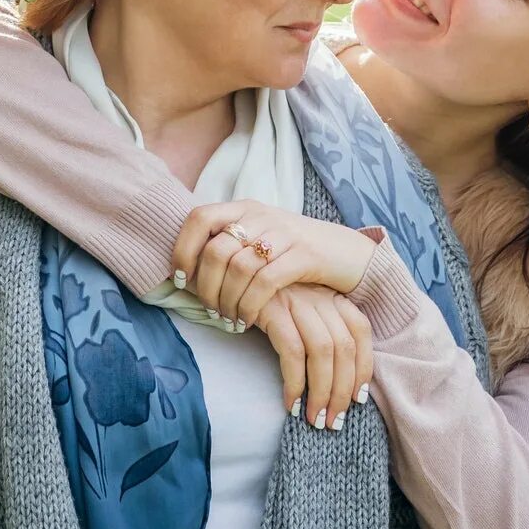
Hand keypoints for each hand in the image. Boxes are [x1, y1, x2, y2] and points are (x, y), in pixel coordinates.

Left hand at [173, 199, 378, 328]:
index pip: (200, 217)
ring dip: (227, 301)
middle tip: (210, 310)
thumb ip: (229, 246)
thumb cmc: (295, 254)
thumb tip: (187, 272)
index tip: (180, 279)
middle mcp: (261, 215)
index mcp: (245, 208)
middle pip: (216, 250)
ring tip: (229, 319)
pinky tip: (248, 320)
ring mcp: (284, 233)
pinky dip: (250, 305)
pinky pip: (264, 283)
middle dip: (206, 287)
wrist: (347, 254)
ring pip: (238, 268)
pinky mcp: (304, 255)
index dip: (183, 248)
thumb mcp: (260, 239)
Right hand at [254, 283, 373, 429]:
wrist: (226, 277)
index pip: (360, 331)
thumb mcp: (298, 310)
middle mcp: (318, 294)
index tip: (357, 398)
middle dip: (342, 390)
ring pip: (322, 352)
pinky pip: (292, 351)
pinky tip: (291, 403)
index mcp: (330, 294)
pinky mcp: (272, 308)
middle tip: (334, 422)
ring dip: (322, 392)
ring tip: (315, 419)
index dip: (364, 366)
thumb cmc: (263, 302)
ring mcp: (296, 300)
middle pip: (344, 346)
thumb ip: (319, 331)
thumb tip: (338, 380)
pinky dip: (295, 382)